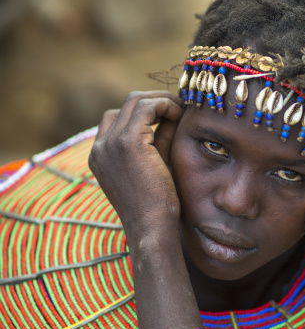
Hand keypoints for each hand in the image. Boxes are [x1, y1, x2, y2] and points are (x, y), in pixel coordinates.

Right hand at [88, 91, 182, 232]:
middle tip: (179, 106)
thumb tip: (173, 112)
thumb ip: (160, 137)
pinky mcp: (127, 142)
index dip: (144, 111)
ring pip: (135, 101)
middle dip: (154, 100)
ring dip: (161, 100)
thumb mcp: (156, 163)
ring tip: (182, 110)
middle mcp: (99, 147)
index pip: (116, 118)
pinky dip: (165, 105)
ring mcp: (110, 143)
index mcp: (100, 156)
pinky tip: (180, 115)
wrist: (152, 228)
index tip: (168, 114)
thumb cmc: (158, 204)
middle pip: (125, 105)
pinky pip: (146, 107)